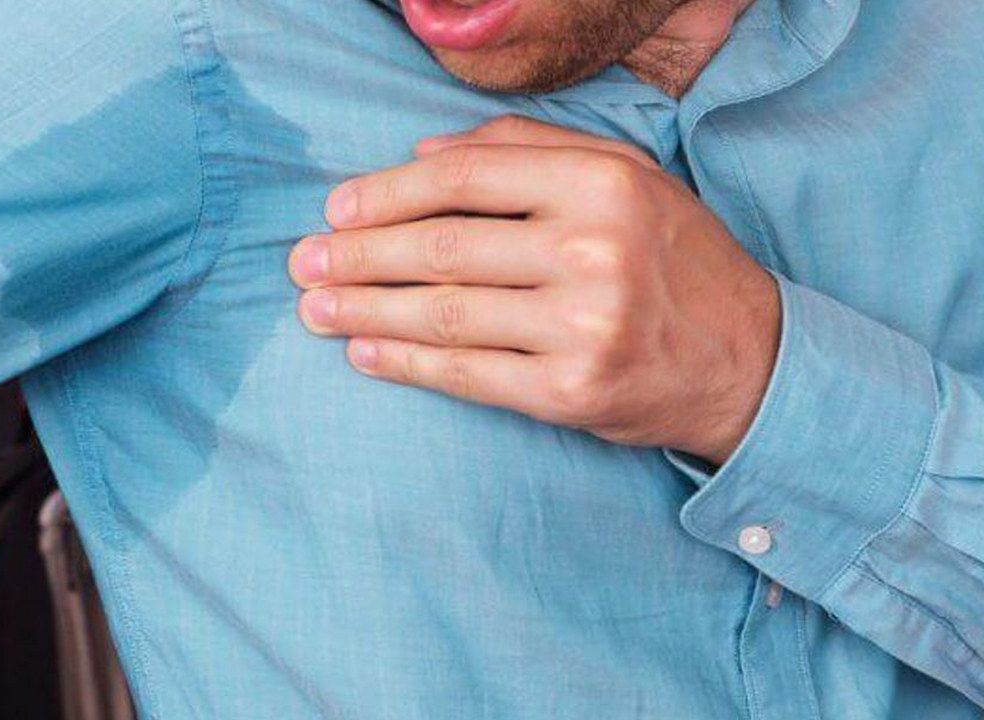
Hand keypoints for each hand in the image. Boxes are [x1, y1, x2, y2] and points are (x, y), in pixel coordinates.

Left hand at [288, 115, 780, 463]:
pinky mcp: (570, 392)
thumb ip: (528, 147)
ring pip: (444, 313)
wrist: (746, 359)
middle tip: (302, 263)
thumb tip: (420, 152)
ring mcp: (582, 326)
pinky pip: (466, 374)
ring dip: (364, 310)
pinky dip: (405, 362)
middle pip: (441, 248)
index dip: (386, 193)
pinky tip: (364, 352)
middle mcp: (592, 250)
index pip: (464, 177)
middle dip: (357, 255)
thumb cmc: (671, 258)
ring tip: (314, 309)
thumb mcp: (624, 175)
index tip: (335, 207)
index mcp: (599, 183)